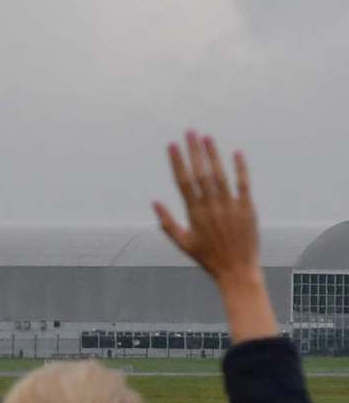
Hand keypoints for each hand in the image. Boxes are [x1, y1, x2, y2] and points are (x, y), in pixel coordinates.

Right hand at [153, 131, 259, 288]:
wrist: (237, 270)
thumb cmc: (207, 258)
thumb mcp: (182, 243)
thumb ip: (167, 223)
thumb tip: (154, 202)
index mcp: (194, 213)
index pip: (183, 182)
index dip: (177, 162)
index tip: (171, 145)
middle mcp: (211, 206)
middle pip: (201, 173)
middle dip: (194, 151)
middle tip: (189, 132)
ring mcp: (230, 206)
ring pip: (220, 175)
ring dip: (213, 155)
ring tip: (207, 137)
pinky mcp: (247, 208)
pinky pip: (243, 184)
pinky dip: (240, 168)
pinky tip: (236, 153)